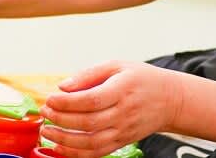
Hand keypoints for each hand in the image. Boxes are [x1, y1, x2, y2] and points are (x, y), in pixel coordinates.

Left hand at [39, 61, 183, 157]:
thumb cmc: (142, 79)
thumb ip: (89, 74)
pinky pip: (97, 152)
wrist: (170, 100)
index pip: (91, 100)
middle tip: (45, 112)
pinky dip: (77, 153)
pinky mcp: (122, 142)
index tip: (50, 99)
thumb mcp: (117, 65)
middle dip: (61, 119)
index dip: (67, 102)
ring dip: (65, 139)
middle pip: (88, 122)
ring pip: (91, 142)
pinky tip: (61, 146)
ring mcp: (123, 130)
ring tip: (47, 130)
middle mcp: (123, 113)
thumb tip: (63, 86)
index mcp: (122, 90)